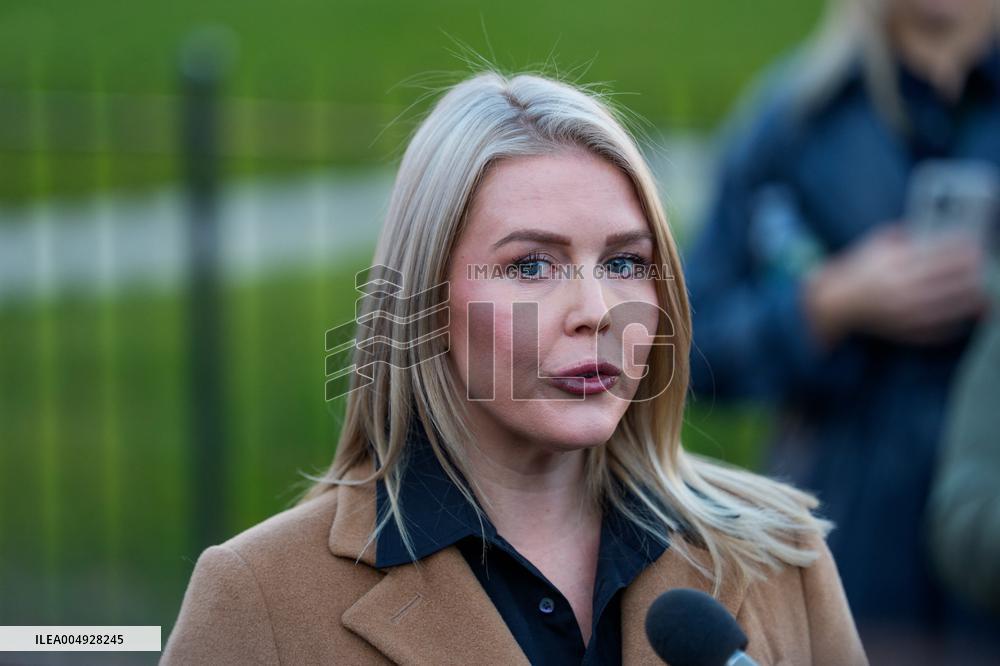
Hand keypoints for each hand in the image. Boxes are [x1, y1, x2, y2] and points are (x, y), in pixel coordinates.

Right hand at [803, 224, 987, 347]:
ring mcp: (907, 314)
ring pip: (953, 306)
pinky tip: (968, 311)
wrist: (837, 304)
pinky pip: (943, 328)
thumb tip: (940, 230)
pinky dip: (959, 320)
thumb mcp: (877, 242)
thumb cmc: (859, 269)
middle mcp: (902, 290)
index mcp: (894, 265)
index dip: (962, 248)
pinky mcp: (908, 332)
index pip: (940, 254)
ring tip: (984, 288)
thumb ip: (905, 233)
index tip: (976, 243)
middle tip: (983, 264)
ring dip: (974, 296)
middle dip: (974, 271)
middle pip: (952, 280)